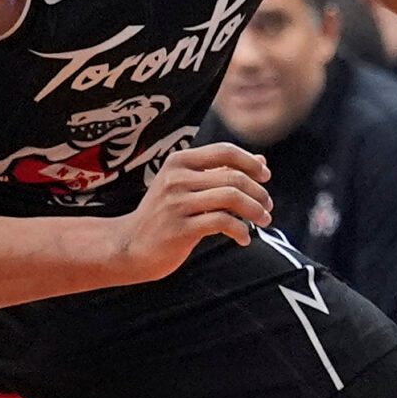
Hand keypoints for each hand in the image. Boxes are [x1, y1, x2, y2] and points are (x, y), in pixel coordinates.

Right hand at [112, 143, 273, 280]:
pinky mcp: (180, 228)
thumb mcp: (186, 187)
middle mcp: (177, 178)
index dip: (250, 162)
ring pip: (231, 198)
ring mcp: (176, 203)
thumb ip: (221, 172)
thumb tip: (261, 160)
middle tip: (268, 207)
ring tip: (263, 221)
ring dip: (255, 211)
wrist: (128, 246)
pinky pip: (222, 223)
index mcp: (179, 162)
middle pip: (233, 177)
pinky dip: (240, 230)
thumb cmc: (163, 215)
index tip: (265, 176)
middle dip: (258, 193)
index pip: (225, 151)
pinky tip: (243, 238)